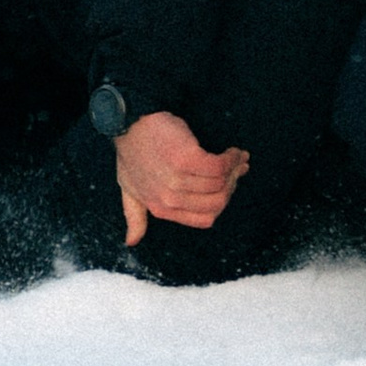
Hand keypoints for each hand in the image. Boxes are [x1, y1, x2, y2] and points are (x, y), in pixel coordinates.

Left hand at [113, 110, 249, 245]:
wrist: (128, 123)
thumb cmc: (130, 153)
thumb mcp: (128, 189)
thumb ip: (135, 217)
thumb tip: (132, 242)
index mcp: (161, 209)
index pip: (206, 219)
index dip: (221, 203)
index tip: (227, 186)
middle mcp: (170, 198)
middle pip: (218, 202)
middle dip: (232, 186)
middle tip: (236, 170)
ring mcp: (178, 179)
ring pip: (221, 182)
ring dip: (234, 168)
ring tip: (237, 157)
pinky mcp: (186, 158)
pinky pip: (219, 166)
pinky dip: (231, 159)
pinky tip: (232, 152)